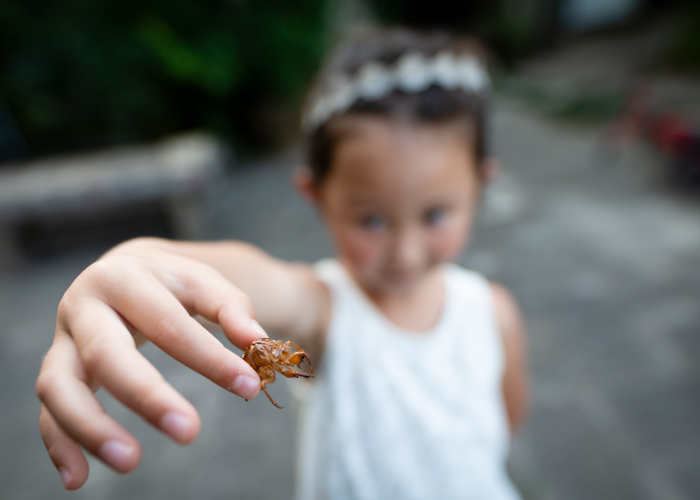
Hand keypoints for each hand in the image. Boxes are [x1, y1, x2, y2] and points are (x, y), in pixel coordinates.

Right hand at [35, 241, 266, 488]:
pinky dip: (59, 444)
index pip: (168, 323)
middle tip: (189, 431)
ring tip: (130, 462)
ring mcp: (63, 340)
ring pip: (60, 385)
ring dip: (91, 426)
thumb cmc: (170, 283)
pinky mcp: (56, 369)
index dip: (209, 357)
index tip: (248, 386)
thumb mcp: (201, 281)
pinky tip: (79, 478)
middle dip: (147, 395)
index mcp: (124, 276)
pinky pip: (47, 411)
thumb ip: (230, 306)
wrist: (124, 270)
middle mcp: (83, 305)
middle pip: (106, 353)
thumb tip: (256, 340)